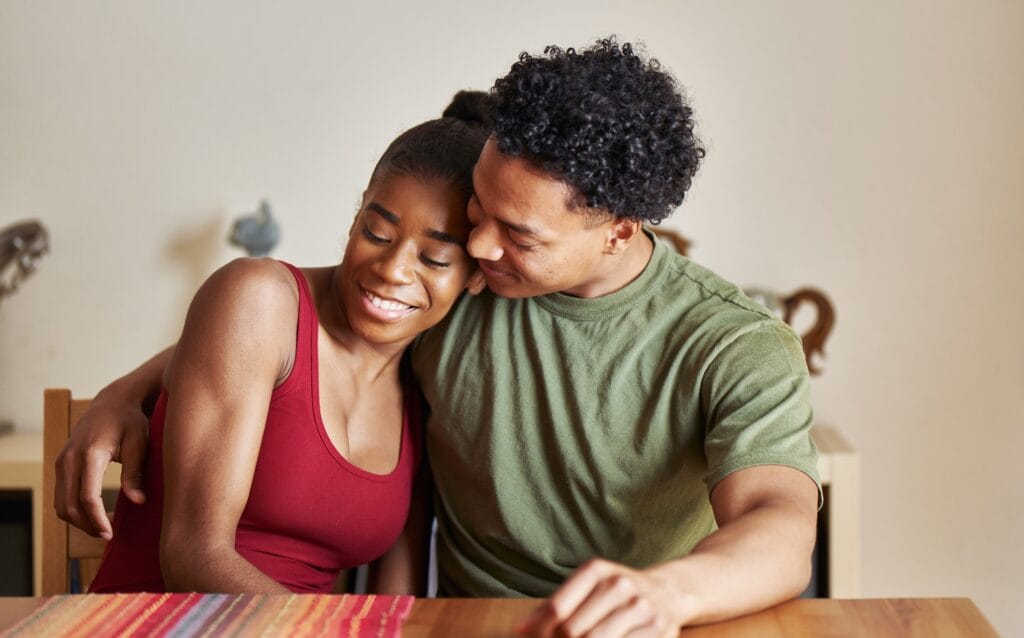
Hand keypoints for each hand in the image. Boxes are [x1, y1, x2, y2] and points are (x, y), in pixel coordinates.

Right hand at [54, 387, 149, 539]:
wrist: (114, 402)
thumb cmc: (131, 421)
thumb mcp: (139, 443)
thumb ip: (135, 473)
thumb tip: (138, 502)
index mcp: (90, 454)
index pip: (87, 497)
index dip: (97, 519)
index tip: (110, 534)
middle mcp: (69, 458)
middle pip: (69, 505)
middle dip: (87, 525)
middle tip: (108, 535)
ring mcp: (62, 461)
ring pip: (61, 504)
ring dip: (78, 521)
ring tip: (102, 528)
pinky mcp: (61, 463)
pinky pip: (60, 495)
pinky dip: (73, 509)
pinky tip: (93, 515)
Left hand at [517, 559, 691, 637]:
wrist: (669, 591)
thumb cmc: (617, 593)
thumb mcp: (589, 586)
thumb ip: (557, 604)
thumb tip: (521, 630)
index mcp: (597, 570)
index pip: (557, 607)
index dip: (539, 629)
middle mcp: (620, 585)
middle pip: (574, 630)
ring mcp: (641, 608)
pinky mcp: (658, 630)